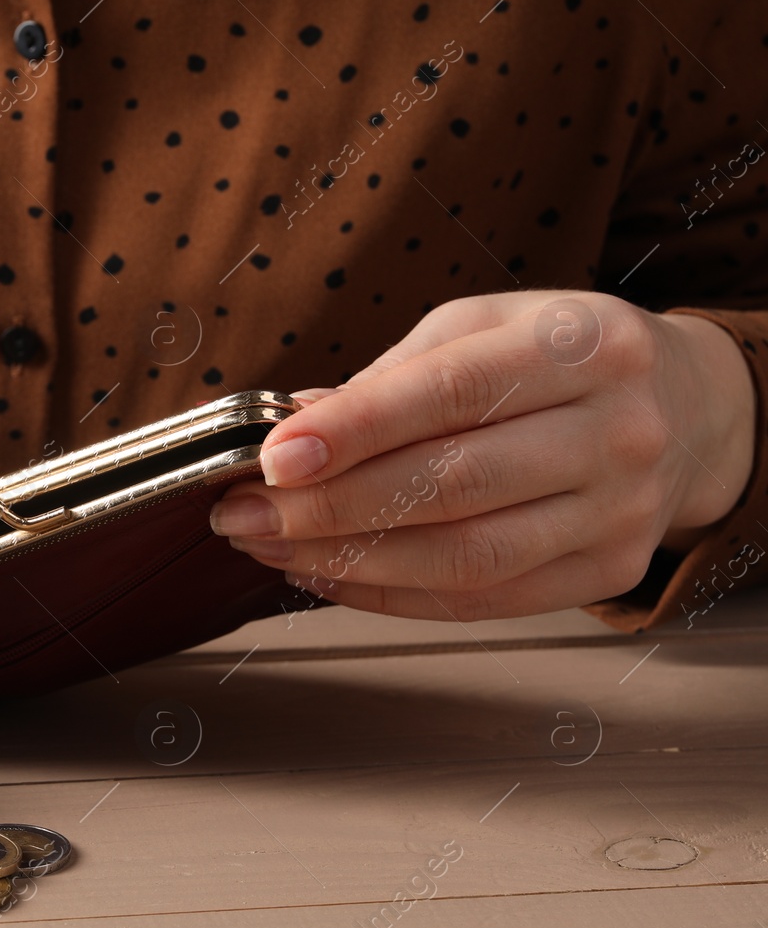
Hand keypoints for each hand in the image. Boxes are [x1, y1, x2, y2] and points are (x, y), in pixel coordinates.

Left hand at [209, 291, 757, 620]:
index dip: (354, 429)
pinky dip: (391, 594)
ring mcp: (621, 509)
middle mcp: (617, 430)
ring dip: (348, 560)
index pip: (453, 392)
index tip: (272, 457)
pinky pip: (482, 599)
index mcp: (584, 345)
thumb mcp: (483, 327)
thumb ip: (391, 376)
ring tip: (270, 547)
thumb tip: (291, 428)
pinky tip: (329, 573)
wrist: (683, 408)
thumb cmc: (558, 359)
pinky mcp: (609, 568)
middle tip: (244, 514)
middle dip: (329, 506)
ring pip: (463, 556)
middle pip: (452, 485)